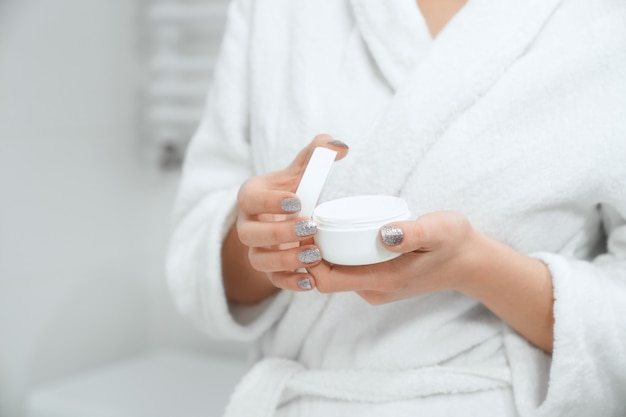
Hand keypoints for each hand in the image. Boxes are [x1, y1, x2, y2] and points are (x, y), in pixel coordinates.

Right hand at [225, 134, 348, 300]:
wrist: (284, 218)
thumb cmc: (293, 190)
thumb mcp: (302, 170)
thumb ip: (318, 152)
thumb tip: (339, 146)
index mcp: (251, 197)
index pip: (250, 199)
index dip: (270, 202)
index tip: (297, 201)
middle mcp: (247, 225)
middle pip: (250, 234)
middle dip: (279, 233)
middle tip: (310, 227)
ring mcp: (256, 249)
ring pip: (259, 260)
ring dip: (285, 260)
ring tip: (314, 256)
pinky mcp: (269, 269)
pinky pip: (273, 281)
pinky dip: (290, 283)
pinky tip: (311, 281)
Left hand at [307, 211, 477, 303]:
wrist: (470, 262)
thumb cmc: (453, 243)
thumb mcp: (439, 231)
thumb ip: (413, 233)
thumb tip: (385, 234)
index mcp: (383, 280)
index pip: (327, 280)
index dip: (308, 259)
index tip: (304, 232)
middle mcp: (374, 290)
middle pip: (326, 276)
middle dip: (310, 254)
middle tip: (304, 221)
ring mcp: (375, 288)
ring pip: (336, 273)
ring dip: (323, 253)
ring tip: (317, 223)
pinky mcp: (378, 281)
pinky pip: (348, 271)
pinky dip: (338, 254)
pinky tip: (337, 233)